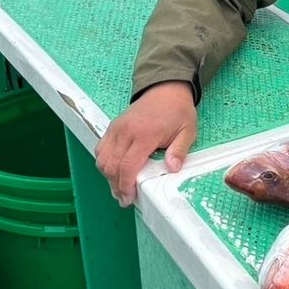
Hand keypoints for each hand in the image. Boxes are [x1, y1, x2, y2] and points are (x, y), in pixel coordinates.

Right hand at [95, 80, 197, 206]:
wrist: (166, 89)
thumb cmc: (177, 111)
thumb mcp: (187, 131)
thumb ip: (179, 150)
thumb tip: (172, 168)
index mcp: (144, 134)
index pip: (127, 166)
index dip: (126, 186)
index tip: (129, 198)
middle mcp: (126, 131)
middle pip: (111, 166)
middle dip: (115, 186)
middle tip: (124, 199)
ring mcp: (116, 128)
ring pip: (102, 158)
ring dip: (108, 176)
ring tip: (119, 188)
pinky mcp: (113, 126)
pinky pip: (101, 148)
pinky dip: (104, 162)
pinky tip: (115, 171)